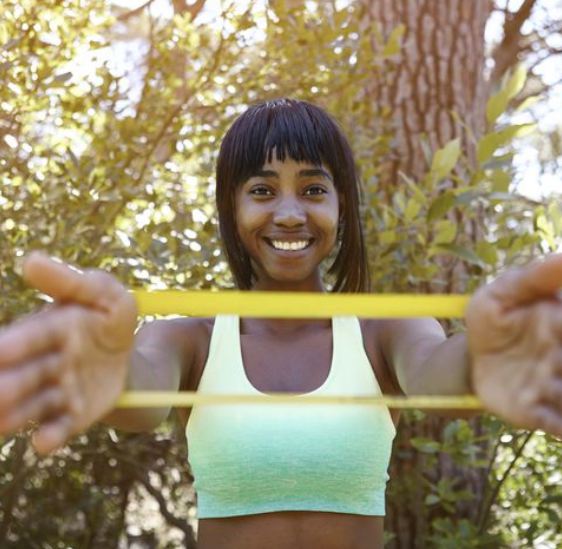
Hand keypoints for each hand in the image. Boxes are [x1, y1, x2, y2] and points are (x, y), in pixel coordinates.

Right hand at [0, 252, 136, 453]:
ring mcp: (58, 391)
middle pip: (23, 375)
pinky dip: (51, 435)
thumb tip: (31, 261)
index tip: (4, 350)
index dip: (17, 344)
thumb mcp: (105, 294)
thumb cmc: (111, 319)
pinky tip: (43, 443)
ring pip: (32, 404)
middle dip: (7, 385)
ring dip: (16, 413)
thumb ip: (72, 282)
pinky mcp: (73, 415)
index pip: (31, 337)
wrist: (133, 357)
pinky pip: (61, 426)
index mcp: (49, 329)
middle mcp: (45, 362)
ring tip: (2, 419)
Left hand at [466, 254, 561, 436]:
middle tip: (558, 360)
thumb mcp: (502, 293)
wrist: (468, 356)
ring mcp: (550, 388)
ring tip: (557, 387)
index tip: (560, 324)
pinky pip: (554, 424)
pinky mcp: (532, 411)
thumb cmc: (494, 319)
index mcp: (561, 325)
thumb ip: (533, 278)